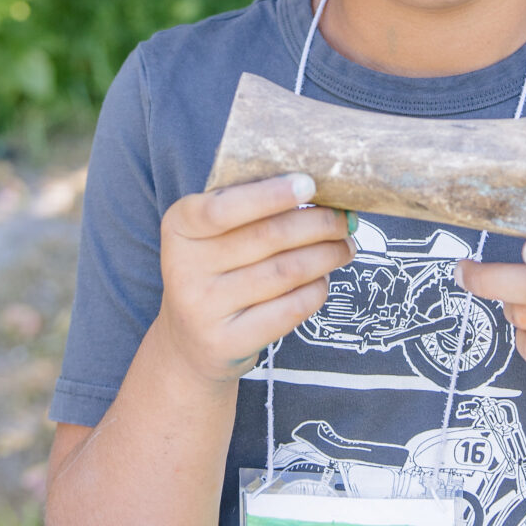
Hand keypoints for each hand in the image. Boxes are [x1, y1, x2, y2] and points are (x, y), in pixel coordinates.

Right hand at [153, 175, 355, 385]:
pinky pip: (290, 308)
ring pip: (287, 271)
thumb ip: (249, 206)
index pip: (224, 207)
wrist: (189, 341)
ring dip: (327, 255)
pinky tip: (323, 279)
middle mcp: (184, 267)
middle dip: (319, 224)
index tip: (310, 185)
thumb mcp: (212, 233)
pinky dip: (317, 289)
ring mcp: (203, 308)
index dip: (271, 195)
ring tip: (344, 247)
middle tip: (345, 220)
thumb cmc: (215, 270)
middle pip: (269, 236)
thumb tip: (315, 189)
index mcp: (179, 226)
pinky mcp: (227, 341)